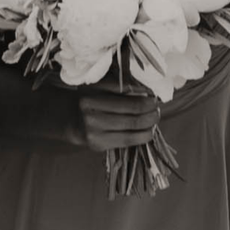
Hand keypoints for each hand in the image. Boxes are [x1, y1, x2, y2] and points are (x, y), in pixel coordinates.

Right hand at [41, 84, 164, 155]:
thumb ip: (121, 84)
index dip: (145, 98)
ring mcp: (94, 131)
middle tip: (157, 108)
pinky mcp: (98, 145)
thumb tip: (147, 89)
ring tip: (155, 118)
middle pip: (132, 113)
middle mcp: (90, 113)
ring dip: (150, 124)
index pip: (126, 96)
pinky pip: (127, 141)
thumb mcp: (101, 86)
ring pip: (132, 128)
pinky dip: (143, 136)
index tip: (154, 96)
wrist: (72, 119)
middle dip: (151, 111)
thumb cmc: (92, 98)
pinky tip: (148, 131)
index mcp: (92, 95)